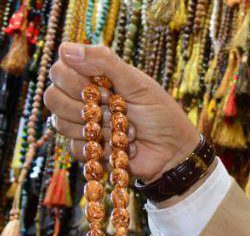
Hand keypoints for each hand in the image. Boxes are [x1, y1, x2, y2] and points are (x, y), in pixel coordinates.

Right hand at [43, 43, 200, 182]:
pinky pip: (75, 148)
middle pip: (53, 97)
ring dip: (98, 128)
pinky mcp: (87, 149)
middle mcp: (81, 99)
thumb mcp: (138, 83)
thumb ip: (105, 62)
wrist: (174, 150)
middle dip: (86, 106)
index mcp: (91, 77)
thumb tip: (67, 50)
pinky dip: (101, 148)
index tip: (107, 88)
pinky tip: (121, 145)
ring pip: (61, 123)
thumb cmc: (160, 113)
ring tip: (123, 129)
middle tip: (115, 109)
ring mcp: (81, 124)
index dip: (76, 80)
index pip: (59, 69)